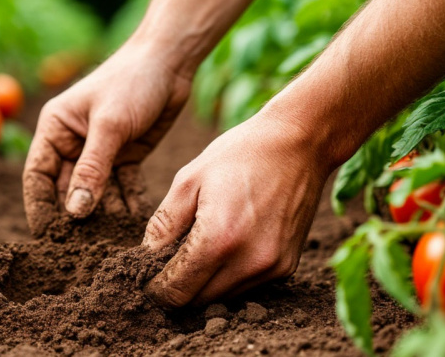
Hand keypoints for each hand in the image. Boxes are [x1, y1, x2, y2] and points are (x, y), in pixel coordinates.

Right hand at [22, 44, 192, 235]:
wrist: (170, 62)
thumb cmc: (132, 81)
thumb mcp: (109, 125)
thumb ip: (91, 169)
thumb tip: (74, 212)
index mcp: (55, 129)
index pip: (37, 176)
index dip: (39, 207)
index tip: (47, 237)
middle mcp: (73, 143)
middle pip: (66, 190)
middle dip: (74, 218)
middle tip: (82, 250)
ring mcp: (100, 152)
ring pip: (96, 193)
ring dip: (103, 216)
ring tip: (111, 244)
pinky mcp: (125, 157)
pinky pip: (122, 188)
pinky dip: (127, 205)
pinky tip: (135, 226)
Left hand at [142, 110, 332, 306]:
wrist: (300, 143)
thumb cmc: (240, 155)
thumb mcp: (188, 180)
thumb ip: (163, 225)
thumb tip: (144, 258)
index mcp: (219, 239)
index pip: (176, 291)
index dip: (155, 289)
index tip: (146, 277)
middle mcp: (249, 262)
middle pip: (198, 302)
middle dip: (177, 287)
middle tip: (168, 262)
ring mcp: (272, 268)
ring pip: (222, 298)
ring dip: (204, 283)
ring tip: (198, 247)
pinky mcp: (286, 268)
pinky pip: (247, 286)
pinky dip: (229, 275)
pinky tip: (226, 245)